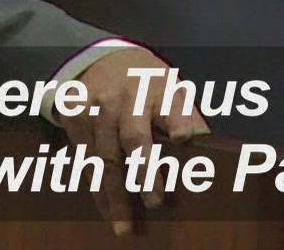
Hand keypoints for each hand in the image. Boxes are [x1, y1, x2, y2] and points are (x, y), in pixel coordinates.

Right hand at [57, 46, 209, 235]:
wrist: (102, 59)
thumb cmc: (148, 83)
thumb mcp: (173, 88)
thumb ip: (188, 117)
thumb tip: (207, 148)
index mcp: (158, 89)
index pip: (170, 106)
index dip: (178, 122)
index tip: (183, 138)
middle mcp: (127, 98)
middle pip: (134, 137)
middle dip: (143, 170)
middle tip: (154, 201)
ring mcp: (98, 109)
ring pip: (105, 157)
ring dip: (115, 194)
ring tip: (124, 225)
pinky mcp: (76, 119)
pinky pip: (85, 160)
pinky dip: (96, 188)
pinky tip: (106, 210)